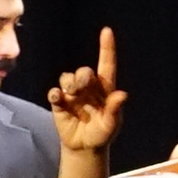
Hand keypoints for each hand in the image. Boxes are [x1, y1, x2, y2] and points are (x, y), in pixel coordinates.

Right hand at [49, 26, 126, 152]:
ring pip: (67, 78)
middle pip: (84, 71)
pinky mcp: (59, 103)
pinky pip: (54, 92)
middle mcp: (88, 88)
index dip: (106, 48)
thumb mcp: (111, 124)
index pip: (106, 65)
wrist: (85, 147)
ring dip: (69, 84)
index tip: (107, 31)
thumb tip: (122, 95)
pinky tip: (58, 99)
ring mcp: (72, 94)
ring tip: (72, 96)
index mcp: (104, 89)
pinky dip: (55, 94)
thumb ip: (115, 110)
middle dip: (82, 76)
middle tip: (80, 88)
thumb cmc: (102, 133)